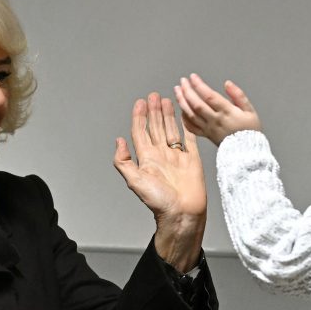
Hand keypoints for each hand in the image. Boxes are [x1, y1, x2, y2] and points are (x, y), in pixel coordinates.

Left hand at [114, 92, 206, 272]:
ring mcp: (177, 157)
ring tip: (166, 100)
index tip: (140, 102)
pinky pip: (190, 139)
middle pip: (156, 127)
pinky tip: (185, 117)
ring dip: (168, 115)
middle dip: (154, 111)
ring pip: (171, 130)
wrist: (183, 214)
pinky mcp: (192, 160)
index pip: (141, 132)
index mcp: (147, 159)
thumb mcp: (135, 181)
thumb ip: (124, 161)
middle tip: (153, 96)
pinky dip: (187, 127)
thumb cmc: (159, 202)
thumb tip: (118, 141)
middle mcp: (161, 156)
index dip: (139, 117)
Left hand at [174, 73, 261, 145]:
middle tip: (182, 81)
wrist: (247, 151)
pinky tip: (181, 109)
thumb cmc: (250, 130)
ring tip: (177, 91)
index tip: (193, 76)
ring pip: (191, 115)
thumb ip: (238, 95)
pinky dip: (184, 118)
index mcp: (226, 112)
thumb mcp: (250, 110)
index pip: (209, 96)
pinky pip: (191, 127)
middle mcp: (215, 120)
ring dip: (182, 102)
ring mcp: (209, 128)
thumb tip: (227, 83)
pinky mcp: (206, 135)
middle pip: (196, 104)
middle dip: (187, 91)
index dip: (199, 85)